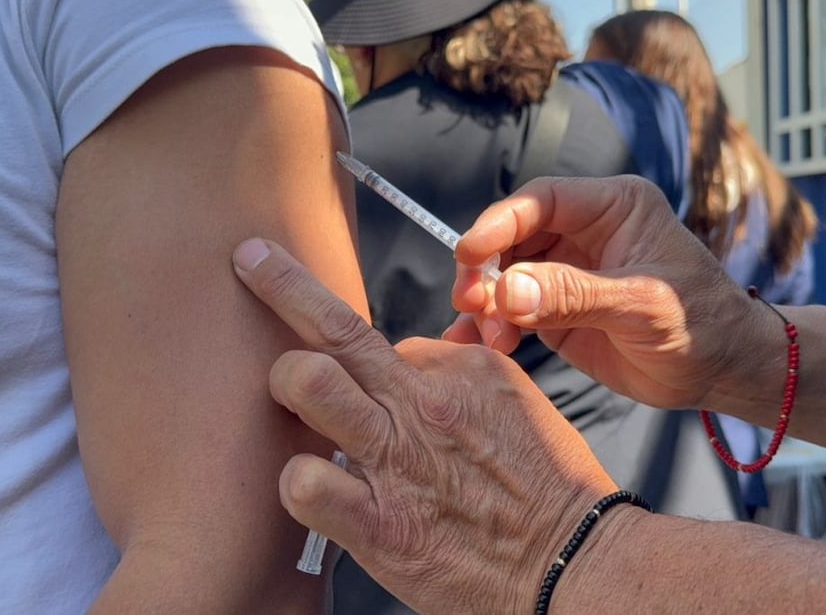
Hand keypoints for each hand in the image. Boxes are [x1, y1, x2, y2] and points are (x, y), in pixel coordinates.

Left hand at [232, 238, 617, 614]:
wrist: (573, 559)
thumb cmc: (547, 483)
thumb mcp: (514, 399)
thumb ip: (458, 370)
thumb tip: (410, 356)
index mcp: (459, 368)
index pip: (377, 338)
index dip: (352, 346)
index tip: (336, 343)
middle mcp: (421, 403)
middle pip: (334, 324)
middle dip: (280, 282)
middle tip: (252, 264)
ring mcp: (397, 460)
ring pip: (308, 382)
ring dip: (284, 380)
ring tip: (285, 393)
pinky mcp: (381, 525)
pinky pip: (305, 484)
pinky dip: (296, 481)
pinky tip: (310, 484)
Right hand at [447, 175, 763, 410]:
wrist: (725, 372)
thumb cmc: (702, 324)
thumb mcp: (641, 306)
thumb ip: (573, 295)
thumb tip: (505, 291)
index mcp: (614, 208)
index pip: (542, 201)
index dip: (500, 223)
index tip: (468, 254)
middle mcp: (586, 233)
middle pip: (514, 238)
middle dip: (486, 269)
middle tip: (470, 304)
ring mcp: (569, 274)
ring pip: (507, 276)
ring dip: (487, 304)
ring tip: (486, 338)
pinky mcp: (560, 313)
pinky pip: (514, 313)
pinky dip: (492, 328)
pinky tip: (476, 347)